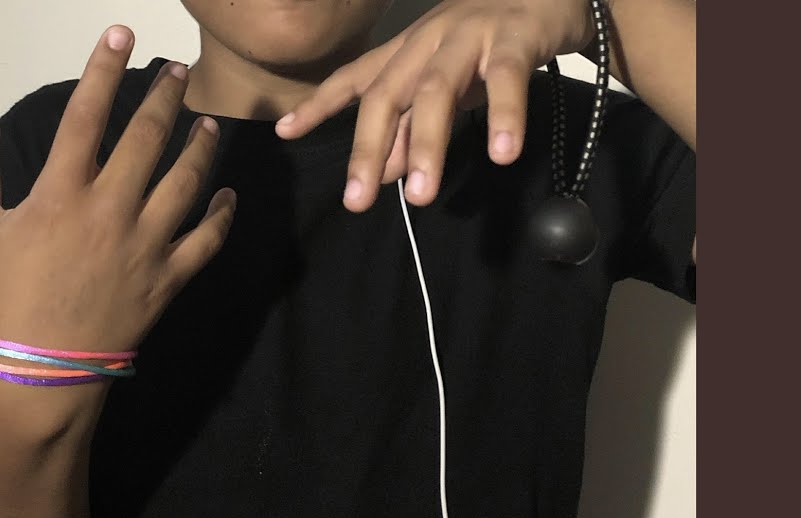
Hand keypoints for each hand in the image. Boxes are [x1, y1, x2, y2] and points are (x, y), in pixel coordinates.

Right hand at [0, 26, 235, 378]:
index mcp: (60, 192)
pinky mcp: (167, 281)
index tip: (122, 34)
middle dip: (165, 98)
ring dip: (200, 148)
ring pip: (186, 182)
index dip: (105, 68)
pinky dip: (221, 217)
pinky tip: (229, 196)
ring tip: (209, 123)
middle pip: (147, 138)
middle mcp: (110, 209)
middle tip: (178, 73)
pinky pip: (205, 242)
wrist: (35, 374)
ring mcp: (144, 245)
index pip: (87, 113)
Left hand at [275, 0, 594, 210]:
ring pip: (438, 90)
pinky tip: (500, 154)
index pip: (355, 78)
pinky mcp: (515, 38)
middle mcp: (429, 40)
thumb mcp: (448, 83)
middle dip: (368, 148)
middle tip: (358, 199)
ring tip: (420, 195)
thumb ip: (416, 124)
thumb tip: (388, 171)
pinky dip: (503, 116)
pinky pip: (506, 79)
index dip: (319, 103)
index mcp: (409, 50)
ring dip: (426, 144)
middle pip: (387, 94)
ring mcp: (470, 36)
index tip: (284, 132)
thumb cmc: (495, 40)